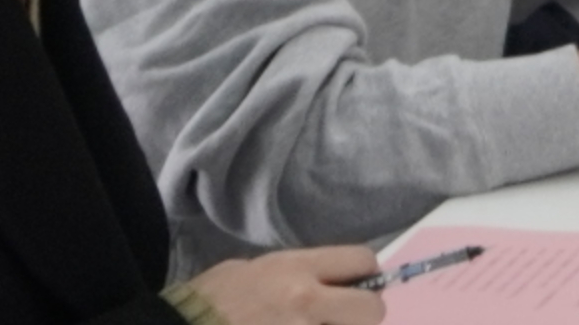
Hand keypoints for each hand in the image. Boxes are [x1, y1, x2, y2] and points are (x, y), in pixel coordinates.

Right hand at [184, 248, 382, 324]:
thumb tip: (332, 284)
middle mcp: (305, 303)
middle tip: (341, 320)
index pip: (361, 260)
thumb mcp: (250, 270)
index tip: (356, 286)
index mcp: (295, 271)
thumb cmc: (206, 303)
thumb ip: (296, 274)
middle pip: (372, 310)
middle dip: (362, 315)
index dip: (365, 275)